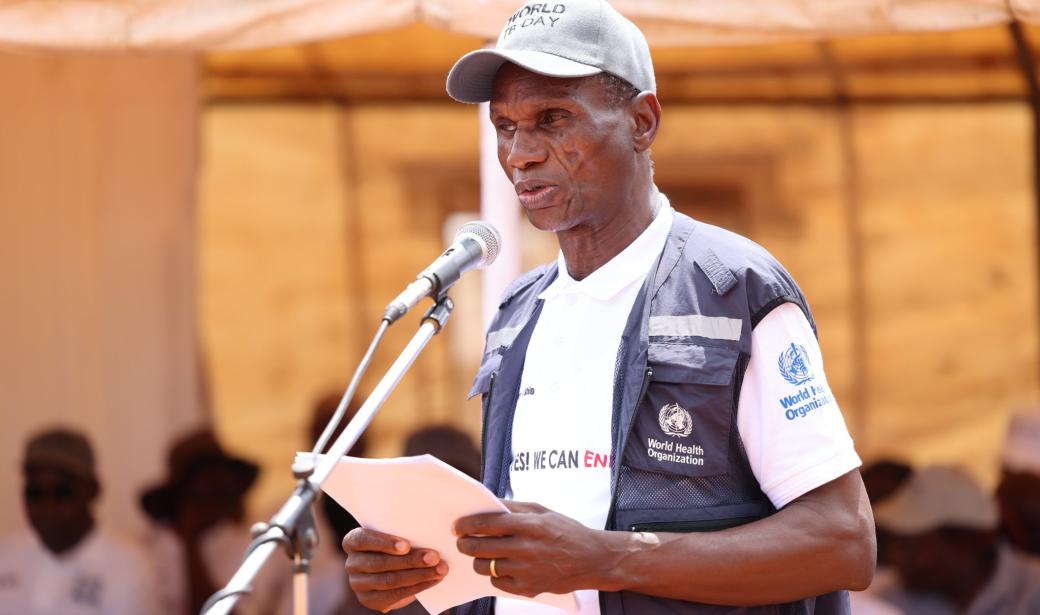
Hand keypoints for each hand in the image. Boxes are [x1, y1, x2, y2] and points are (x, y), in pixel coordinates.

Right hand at [342, 527, 447, 611]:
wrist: (390, 570)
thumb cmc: (394, 546)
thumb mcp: (394, 536)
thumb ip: (402, 535)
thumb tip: (431, 535)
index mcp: (353, 541)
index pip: (363, 539)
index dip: (384, 543)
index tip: (407, 545)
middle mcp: (351, 563)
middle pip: (381, 562)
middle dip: (411, 560)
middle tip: (434, 557)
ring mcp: (358, 583)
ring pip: (390, 580)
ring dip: (418, 575)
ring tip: (439, 569)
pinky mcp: (369, 600)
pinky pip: (395, 595)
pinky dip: (418, 587)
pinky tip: (433, 580)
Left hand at [453, 501, 618, 597]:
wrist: (592, 559)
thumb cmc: (566, 531)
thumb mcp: (543, 511)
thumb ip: (515, 508)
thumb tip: (488, 505)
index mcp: (530, 525)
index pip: (488, 523)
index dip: (468, 524)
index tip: (458, 526)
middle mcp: (526, 548)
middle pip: (480, 547)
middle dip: (465, 544)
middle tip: (462, 542)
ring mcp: (526, 570)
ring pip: (485, 567)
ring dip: (479, 560)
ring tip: (482, 555)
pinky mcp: (528, 588)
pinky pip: (497, 583)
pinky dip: (495, 575)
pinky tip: (501, 567)